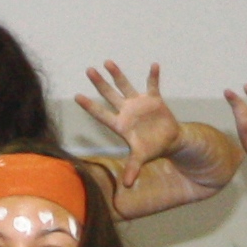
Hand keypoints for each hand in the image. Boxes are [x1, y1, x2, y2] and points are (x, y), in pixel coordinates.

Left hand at [76, 61, 180, 178]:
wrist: (169, 141)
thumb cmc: (151, 148)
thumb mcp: (141, 158)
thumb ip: (133, 168)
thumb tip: (127, 185)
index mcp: (120, 124)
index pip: (101, 114)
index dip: (90, 106)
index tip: (76, 96)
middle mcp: (126, 111)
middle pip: (109, 95)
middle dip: (99, 83)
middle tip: (88, 70)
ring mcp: (138, 104)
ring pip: (125, 86)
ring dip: (117, 74)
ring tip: (107, 62)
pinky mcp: (153, 99)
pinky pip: (153, 85)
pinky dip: (154, 76)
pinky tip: (154, 65)